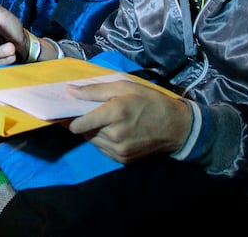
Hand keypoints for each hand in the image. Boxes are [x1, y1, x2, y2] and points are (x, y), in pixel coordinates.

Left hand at [68, 82, 190, 163]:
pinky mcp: (124, 160)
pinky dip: (104, 141)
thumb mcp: (124, 87)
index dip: (70, 118)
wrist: (177, 128)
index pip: (78, 124)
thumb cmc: (150, 102)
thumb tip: (70, 91)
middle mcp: (114, 136)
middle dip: (85, 123)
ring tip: (107, 122)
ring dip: (93, 132)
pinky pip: (103, 150)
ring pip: (92, 142)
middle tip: (93, 113)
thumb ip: (95, 90)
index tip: (70, 112)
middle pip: (84, 132)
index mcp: (114, 114)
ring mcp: (120, 151)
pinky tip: (115, 132)